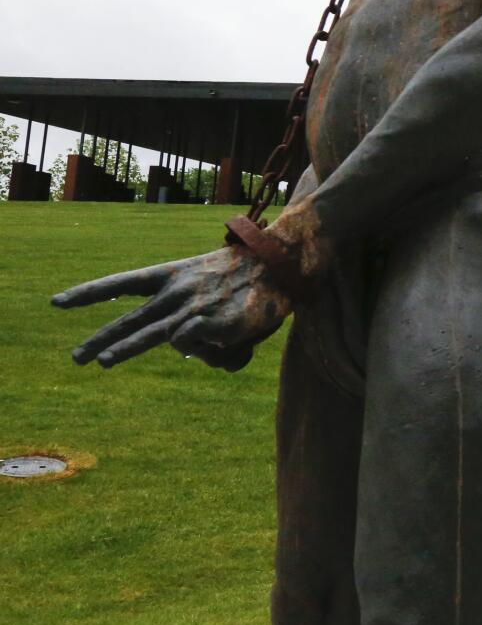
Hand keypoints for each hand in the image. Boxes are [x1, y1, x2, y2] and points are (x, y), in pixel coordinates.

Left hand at [52, 245, 290, 370]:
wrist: (282, 262)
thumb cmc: (254, 278)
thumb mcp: (217, 291)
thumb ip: (201, 323)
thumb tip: (193, 351)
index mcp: (173, 273)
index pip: (123, 283)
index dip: (90, 293)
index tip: (57, 303)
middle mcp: (175, 290)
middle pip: (129, 317)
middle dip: (100, 338)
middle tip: (76, 358)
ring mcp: (190, 306)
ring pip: (149, 334)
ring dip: (122, 349)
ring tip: (102, 363)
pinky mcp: (209, 322)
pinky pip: (196, 346)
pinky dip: (213, 352)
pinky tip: (232, 342)